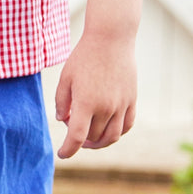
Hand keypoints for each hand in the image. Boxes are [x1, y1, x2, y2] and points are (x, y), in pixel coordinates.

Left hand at [54, 31, 136, 158]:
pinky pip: (126, 125)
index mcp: (86, 103)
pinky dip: (116, 133)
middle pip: (93, 137)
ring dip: (99, 143)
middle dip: (80, 139)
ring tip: (89, 140)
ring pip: (112, 137)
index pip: (76, 137)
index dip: (68, 150)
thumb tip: (62, 120)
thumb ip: (61, 102)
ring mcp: (121, 105)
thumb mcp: (65, 78)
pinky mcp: (131, 100)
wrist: (111, 39)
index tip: (62, 154)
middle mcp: (106, 107)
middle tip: (72, 129)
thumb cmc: (84, 57)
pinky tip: (107, 130)